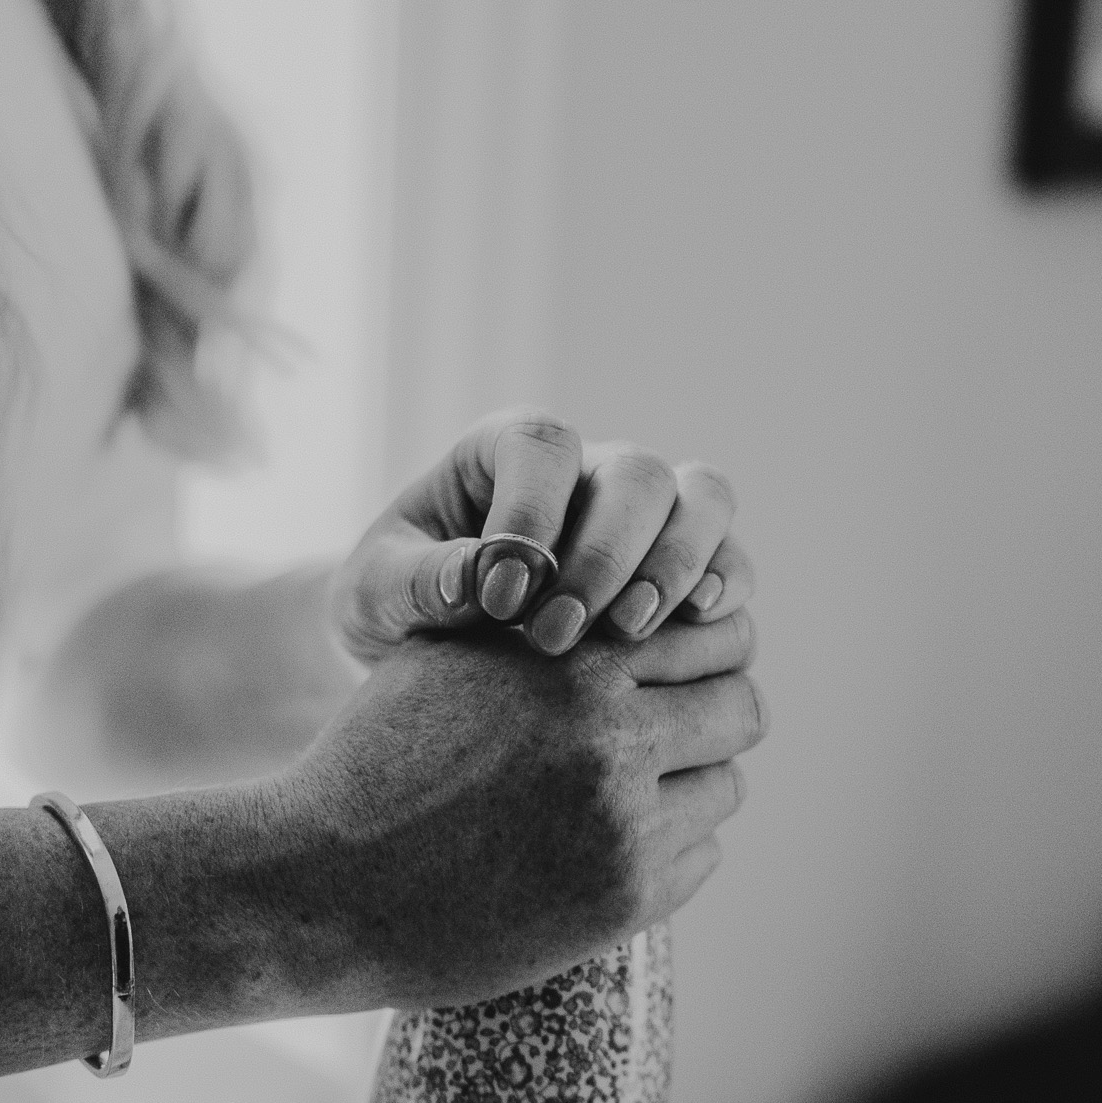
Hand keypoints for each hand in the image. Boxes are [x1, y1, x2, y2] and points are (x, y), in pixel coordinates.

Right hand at [276, 612, 762, 1009]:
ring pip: (726, 784)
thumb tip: (630, 593)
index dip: (704, 641)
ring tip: (636, 789)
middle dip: (713, 711)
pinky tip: (606, 845)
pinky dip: (670, 848)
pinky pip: (702, 857)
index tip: (684, 659)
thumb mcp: (451, 654)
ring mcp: (625, 824)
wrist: (325, 882)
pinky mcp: (625, 900)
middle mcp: (611, 732)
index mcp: (572, 655)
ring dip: (692, 783)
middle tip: (676, 726)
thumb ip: (541, 614)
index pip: (710, 628)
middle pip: (740, 705)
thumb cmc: (378, 757)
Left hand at [331, 407, 752, 662]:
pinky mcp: (680, 570)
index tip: (501, 597)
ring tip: (631, 632)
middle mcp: (588, 469)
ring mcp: (645, 516)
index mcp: (506, 450)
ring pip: (702, 499)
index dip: (531, 513)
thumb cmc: (397, 605)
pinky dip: (723, 585)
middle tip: (557, 635)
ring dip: (677, 564)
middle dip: (605, 554)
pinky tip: (696, 626)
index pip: (542, 446)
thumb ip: (416, 579)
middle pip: (635, 473)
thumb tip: (473, 579)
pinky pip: (727, 559)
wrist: (427, 656)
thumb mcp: (375, 592)